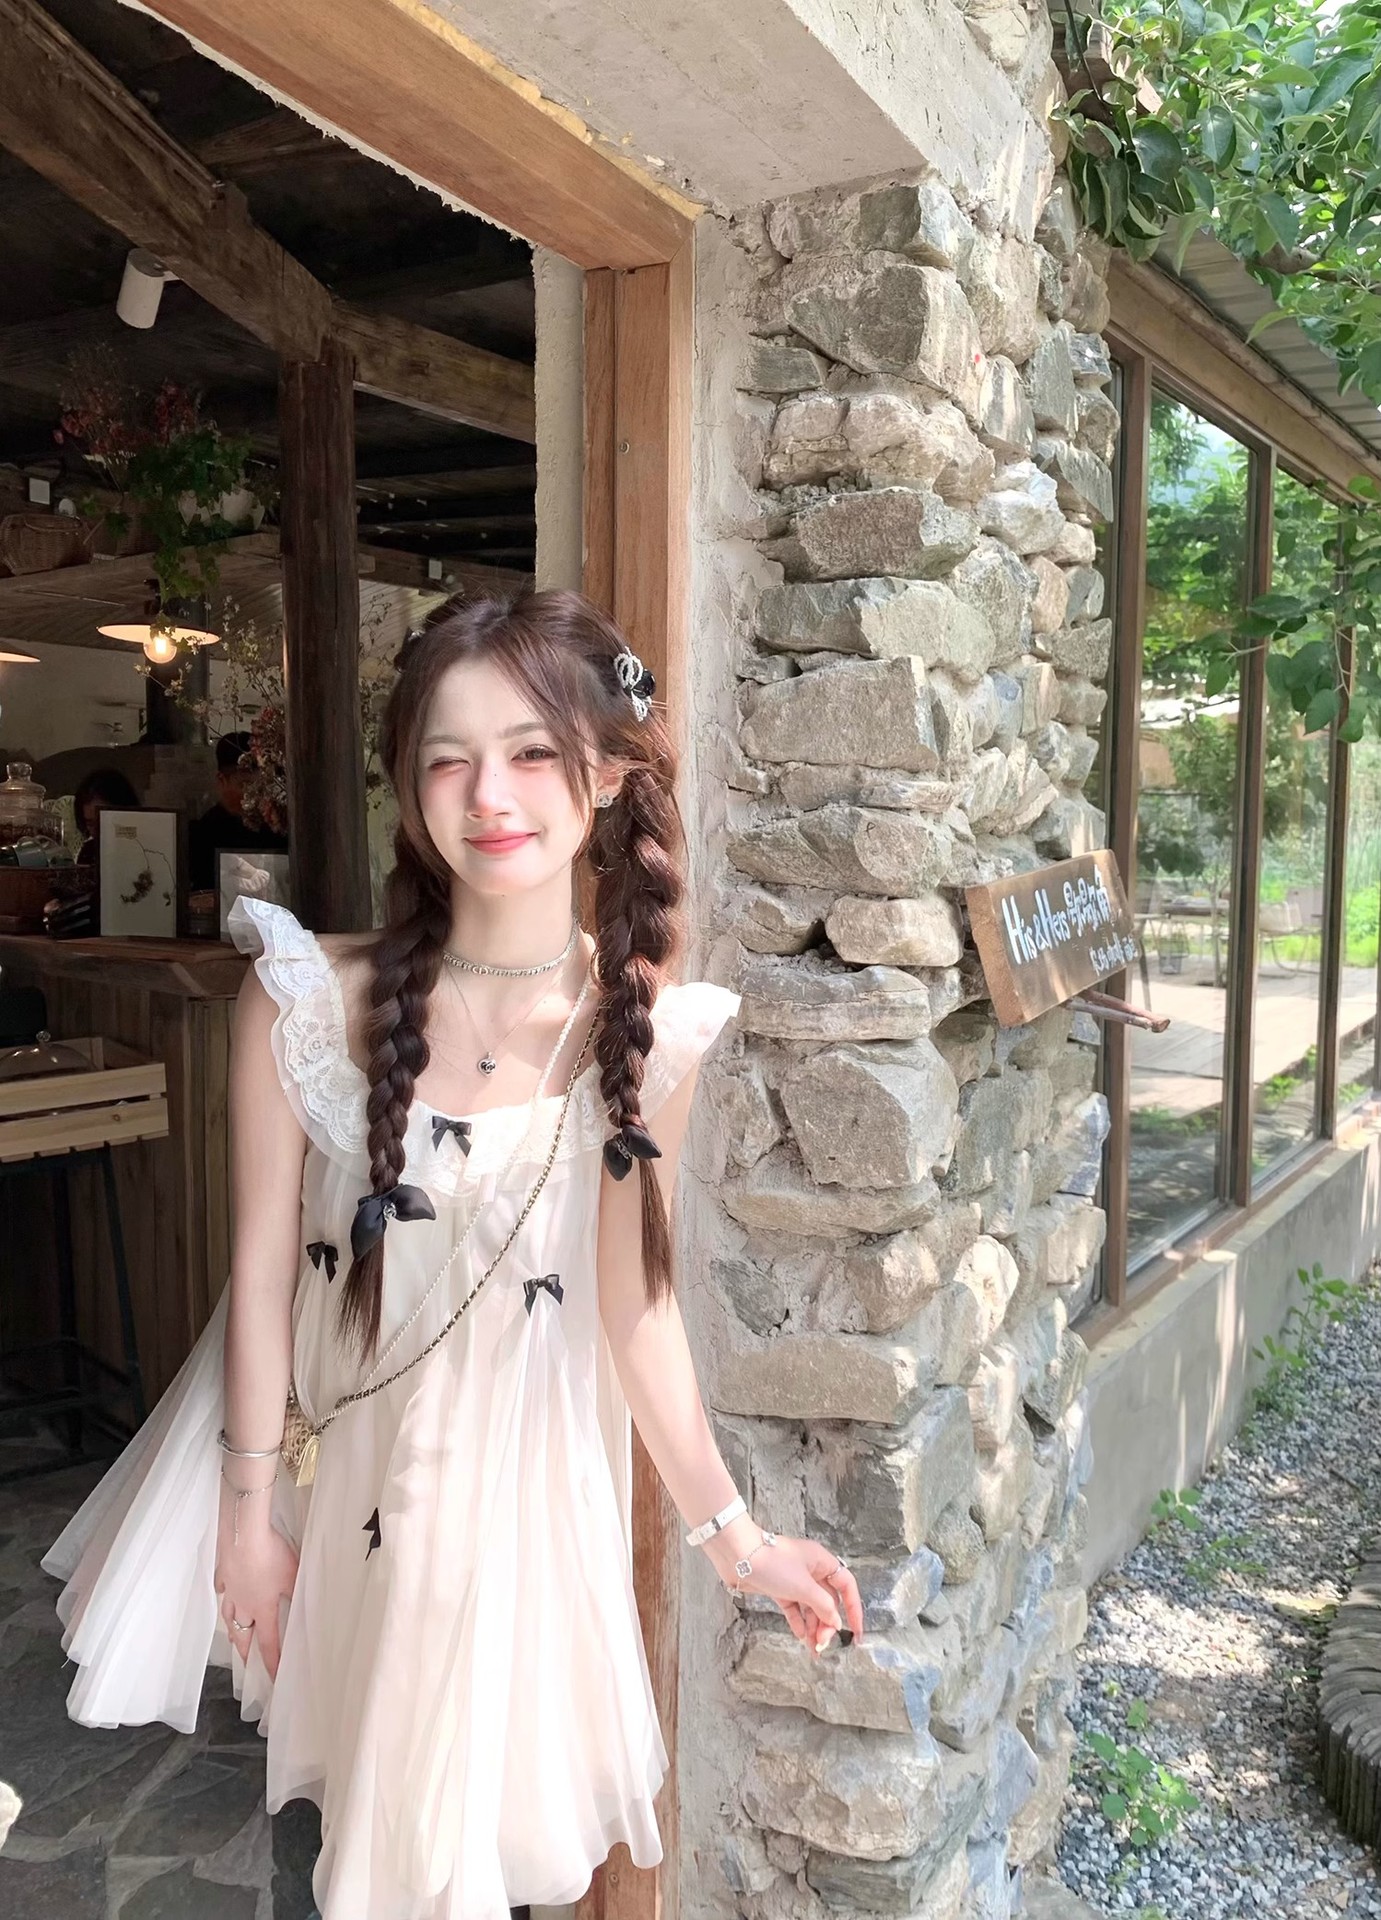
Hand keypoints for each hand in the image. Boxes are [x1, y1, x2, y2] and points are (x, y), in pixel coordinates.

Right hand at [214, 1505, 298, 1678]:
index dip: (271, 1663)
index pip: (268, 1643)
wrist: (242, 1534)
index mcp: (262, 1609)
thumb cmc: (270, 1555)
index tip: (273, 1678)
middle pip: (242, 1635)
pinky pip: (223, 1590)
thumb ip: (297, 1592)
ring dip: (232, 1630)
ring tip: (234, 1637)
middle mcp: (243, 1604)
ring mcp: (231, 1589)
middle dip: (245, 1653)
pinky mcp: (223, 1573)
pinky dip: (225, 1595)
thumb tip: (304, 1605)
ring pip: (229, 1617)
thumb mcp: (293, 1575)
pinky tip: (225, 1592)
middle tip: (246, 1663)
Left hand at [707, 1522, 864, 1656]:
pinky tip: (801, 1636)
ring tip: (813, 1648)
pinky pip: (795, 1608)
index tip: (856, 1633)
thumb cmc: (771, 1562)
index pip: (846, 1586)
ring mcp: (794, 1579)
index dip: (854, 1609)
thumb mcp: (803, 1586)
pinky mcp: (779, 1588)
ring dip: (813, 1627)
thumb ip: (823, 1606)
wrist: (737, 1556)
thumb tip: (836, 1621)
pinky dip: (798, 1622)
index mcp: (822, 1562)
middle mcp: (811, 1570)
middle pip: (828, 1601)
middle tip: (823, 1643)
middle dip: (827, 1624)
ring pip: (811, 1607)